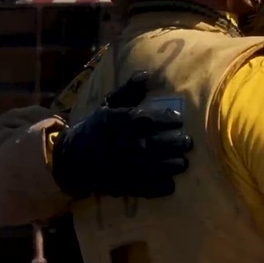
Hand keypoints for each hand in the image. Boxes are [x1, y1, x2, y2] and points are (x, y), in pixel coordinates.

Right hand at [50, 71, 193, 199]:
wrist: (75, 157)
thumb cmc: (97, 128)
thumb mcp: (110, 105)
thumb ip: (129, 91)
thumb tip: (146, 74)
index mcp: (127, 122)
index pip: (156, 120)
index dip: (170, 120)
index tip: (179, 121)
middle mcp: (131, 144)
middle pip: (163, 144)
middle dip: (179, 144)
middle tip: (188, 143)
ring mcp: (130, 166)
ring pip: (160, 167)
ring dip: (175, 165)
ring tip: (183, 163)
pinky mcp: (127, 184)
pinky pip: (150, 188)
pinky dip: (162, 186)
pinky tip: (170, 183)